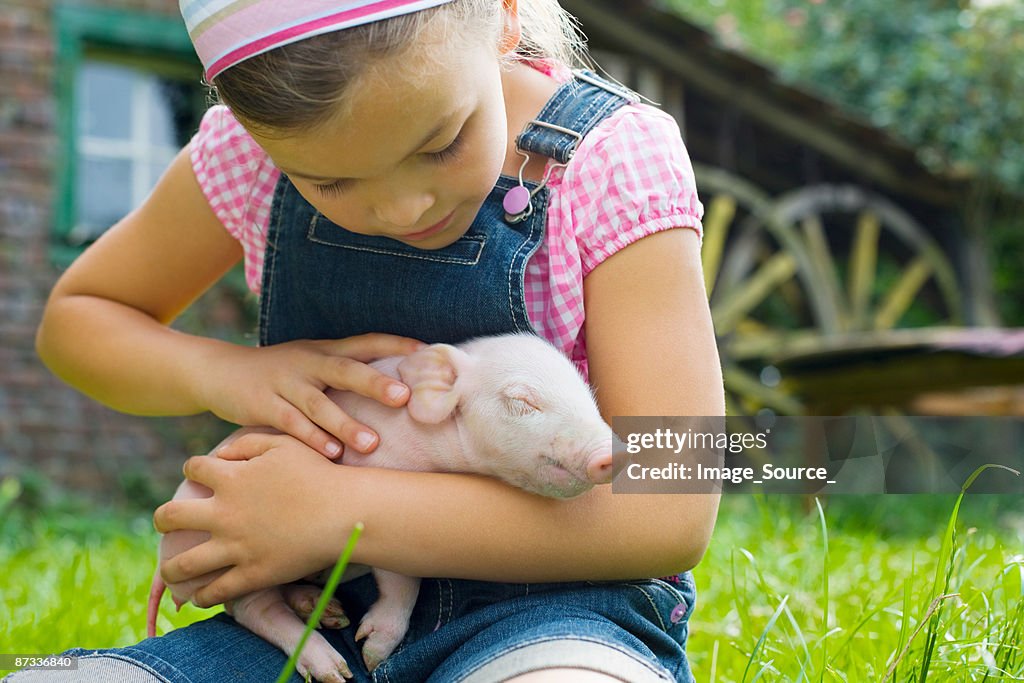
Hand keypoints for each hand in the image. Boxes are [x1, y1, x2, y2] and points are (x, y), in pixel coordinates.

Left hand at [154, 434, 356, 605]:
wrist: (345, 512)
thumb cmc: (319, 474)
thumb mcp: (283, 445)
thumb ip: (248, 443)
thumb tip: (221, 453)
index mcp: (231, 479)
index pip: (192, 469)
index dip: (193, 469)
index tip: (198, 475)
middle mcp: (224, 514)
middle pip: (170, 516)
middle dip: (163, 519)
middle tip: (166, 523)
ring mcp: (236, 547)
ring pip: (183, 563)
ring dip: (170, 568)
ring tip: (170, 570)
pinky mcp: (252, 574)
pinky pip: (215, 591)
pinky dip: (202, 596)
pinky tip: (199, 596)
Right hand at [196, 333, 423, 456]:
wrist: (218, 372)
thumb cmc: (279, 374)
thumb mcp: (311, 363)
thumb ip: (345, 372)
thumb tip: (396, 387)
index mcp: (324, 349)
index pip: (365, 342)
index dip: (394, 345)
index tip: (425, 351)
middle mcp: (307, 362)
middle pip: (345, 369)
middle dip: (374, 383)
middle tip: (404, 397)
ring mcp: (284, 383)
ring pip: (319, 403)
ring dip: (346, 424)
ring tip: (372, 443)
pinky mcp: (263, 405)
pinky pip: (290, 423)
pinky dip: (312, 439)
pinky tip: (332, 453)